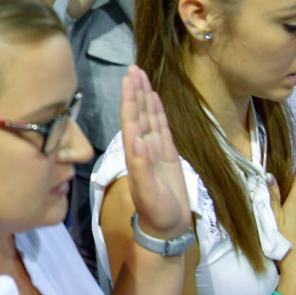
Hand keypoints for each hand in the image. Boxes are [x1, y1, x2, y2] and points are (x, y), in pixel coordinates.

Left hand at [121, 66, 191, 238]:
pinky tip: (154, 98)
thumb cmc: (156, 211)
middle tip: (133, 67)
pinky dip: (158, 111)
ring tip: (141, 75)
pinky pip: (161, 126)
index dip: (129, 98)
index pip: (130, 119)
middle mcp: (142, 146)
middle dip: (135, 90)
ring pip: (149, 116)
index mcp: (134, 152)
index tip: (128, 78)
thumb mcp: (146, 192)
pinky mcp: (167, 153)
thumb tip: (137, 142)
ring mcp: (155, 148)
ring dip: (144, 96)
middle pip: (138, 112)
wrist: (167, 226)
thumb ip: (140, 168)